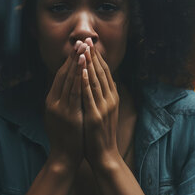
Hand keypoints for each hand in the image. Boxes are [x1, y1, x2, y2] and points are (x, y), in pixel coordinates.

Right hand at [44, 41, 88, 168]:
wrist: (64, 156)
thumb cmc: (66, 136)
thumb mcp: (61, 114)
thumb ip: (64, 99)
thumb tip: (71, 84)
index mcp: (51, 100)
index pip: (60, 75)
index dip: (69, 60)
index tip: (77, 47)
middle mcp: (53, 101)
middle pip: (64, 74)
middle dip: (73, 57)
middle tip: (81, 41)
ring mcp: (60, 107)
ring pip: (69, 80)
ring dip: (77, 63)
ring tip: (83, 49)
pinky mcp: (68, 114)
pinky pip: (75, 93)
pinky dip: (79, 79)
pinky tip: (84, 68)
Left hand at [81, 37, 120, 167]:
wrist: (105, 154)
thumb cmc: (100, 133)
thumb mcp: (104, 110)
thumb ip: (102, 95)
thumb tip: (96, 80)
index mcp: (112, 97)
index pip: (105, 72)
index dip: (98, 57)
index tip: (91, 44)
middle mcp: (110, 99)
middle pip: (101, 73)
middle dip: (93, 56)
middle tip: (87, 40)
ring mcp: (103, 107)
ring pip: (96, 81)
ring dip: (89, 65)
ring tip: (84, 50)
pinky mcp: (95, 116)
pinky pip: (89, 96)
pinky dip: (86, 83)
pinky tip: (81, 72)